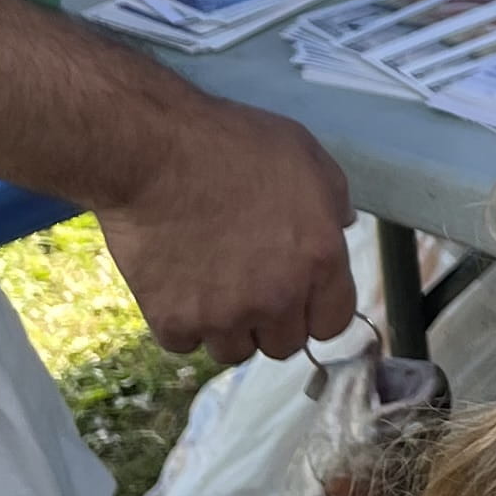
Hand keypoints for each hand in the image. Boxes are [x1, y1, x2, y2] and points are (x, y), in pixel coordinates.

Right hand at [98, 96, 355, 360]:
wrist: (154, 153)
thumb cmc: (233, 145)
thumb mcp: (305, 156)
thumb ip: (334, 200)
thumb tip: (341, 228)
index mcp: (319, 259)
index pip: (333, 323)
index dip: (316, 309)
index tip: (298, 293)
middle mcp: (278, 297)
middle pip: (285, 345)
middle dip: (272, 321)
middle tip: (249, 284)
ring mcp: (224, 316)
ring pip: (235, 351)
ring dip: (227, 327)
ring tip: (210, 284)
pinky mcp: (174, 322)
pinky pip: (185, 343)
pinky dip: (181, 323)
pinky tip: (177, 286)